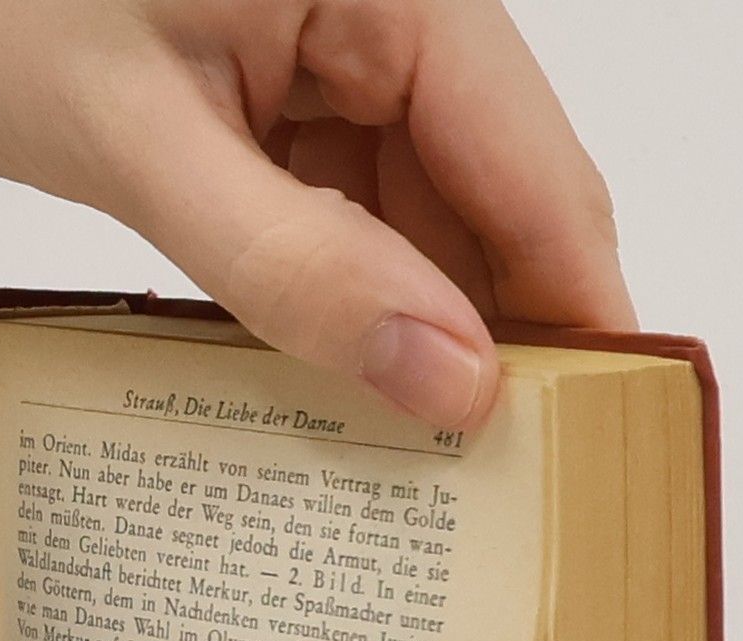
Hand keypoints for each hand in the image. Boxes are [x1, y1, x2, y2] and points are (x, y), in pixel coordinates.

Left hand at [0, 0, 633, 427]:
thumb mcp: (142, 144)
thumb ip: (296, 265)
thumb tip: (446, 379)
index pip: (535, 162)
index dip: (574, 306)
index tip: (599, 436)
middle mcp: (382, 7)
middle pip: (488, 195)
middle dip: (488, 335)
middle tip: (497, 490)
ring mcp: (325, 54)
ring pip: (415, 214)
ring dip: (410, 328)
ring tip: (413, 461)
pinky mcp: (266, 98)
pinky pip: (338, 211)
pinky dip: (336, 298)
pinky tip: (331, 386)